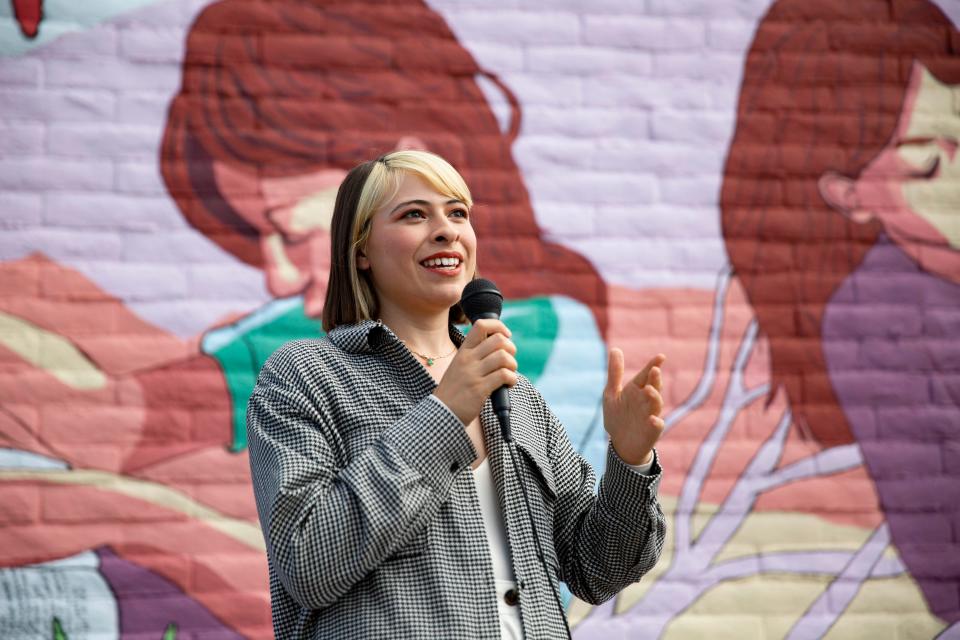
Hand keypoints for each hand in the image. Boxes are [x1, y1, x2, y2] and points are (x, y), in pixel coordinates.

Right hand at [432, 318, 517, 426]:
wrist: (441, 412)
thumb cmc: (455, 390)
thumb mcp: (459, 366)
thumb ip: (475, 355)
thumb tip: (500, 347)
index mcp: (463, 351)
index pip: (481, 325)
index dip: (498, 327)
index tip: (506, 336)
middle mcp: (468, 359)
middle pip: (498, 340)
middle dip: (511, 349)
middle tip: (508, 361)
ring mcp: (473, 374)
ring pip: (503, 357)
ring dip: (512, 365)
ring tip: (509, 374)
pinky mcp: (479, 389)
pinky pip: (504, 375)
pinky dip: (512, 379)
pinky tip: (508, 385)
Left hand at [603, 350, 665, 464]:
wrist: (621, 444)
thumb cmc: (618, 417)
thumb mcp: (612, 393)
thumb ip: (615, 373)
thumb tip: (615, 349)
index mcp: (636, 390)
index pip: (646, 375)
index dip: (653, 366)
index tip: (660, 357)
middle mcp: (646, 400)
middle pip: (653, 387)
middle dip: (655, 379)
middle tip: (654, 370)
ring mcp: (650, 415)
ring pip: (656, 404)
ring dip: (654, 397)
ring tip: (649, 389)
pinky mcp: (651, 431)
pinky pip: (657, 425)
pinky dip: (656, 422)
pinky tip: (653, 419)